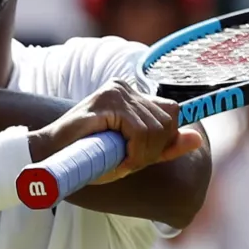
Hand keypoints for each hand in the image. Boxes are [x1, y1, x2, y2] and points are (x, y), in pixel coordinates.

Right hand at [30, 80, 202, 184]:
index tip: (143, 156)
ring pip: (157, 128)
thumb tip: (198, 138)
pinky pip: (141, 132)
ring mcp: (116, 91)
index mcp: (130, 95)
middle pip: (169, 120)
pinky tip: (118, 159)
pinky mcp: (108, 101)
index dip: (164, 139)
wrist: (51, 157)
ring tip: (119, 160)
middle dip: (154, 150)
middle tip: (128, 161)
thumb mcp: (134, 154)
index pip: (172, 111)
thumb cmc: (87, 157)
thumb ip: (165, 147)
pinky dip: (134, 153)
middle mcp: (124, 87)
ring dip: (143, 155)